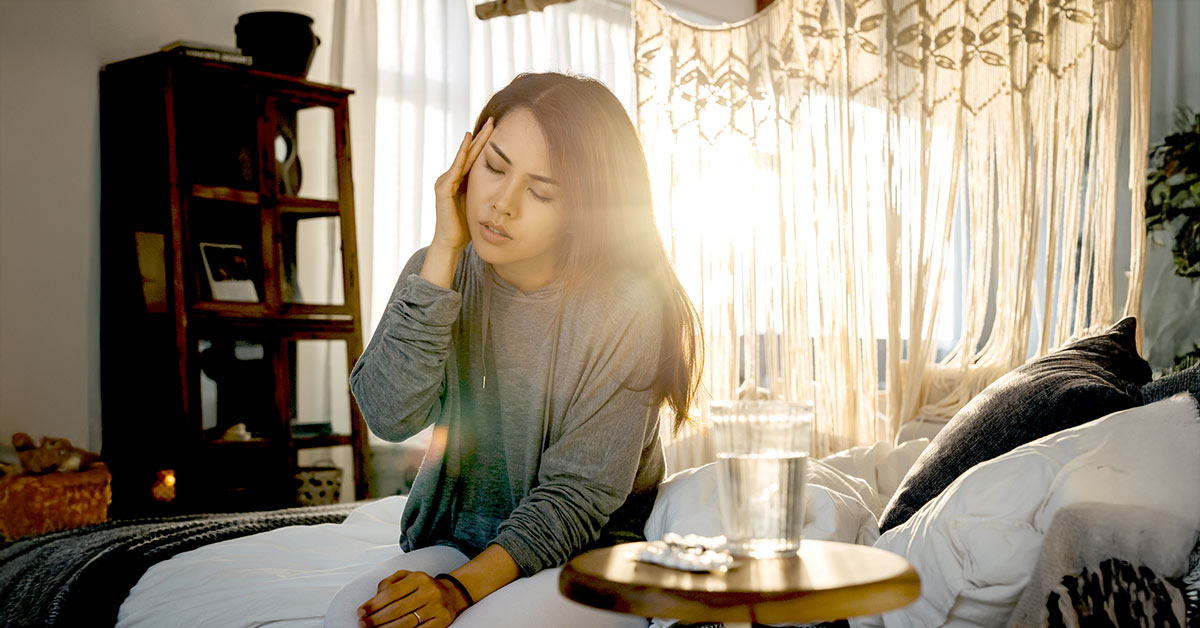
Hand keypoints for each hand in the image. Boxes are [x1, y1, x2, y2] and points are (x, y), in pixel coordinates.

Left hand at [357, 569, 468, 627]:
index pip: (391, 593)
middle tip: (362, 624)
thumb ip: (389, 584)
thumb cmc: (422, 586)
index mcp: (418, 578)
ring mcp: (436, 608)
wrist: (452, 594)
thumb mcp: (407, 577)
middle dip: (376, 619)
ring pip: (406, 624)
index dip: (373, 604)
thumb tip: (373, 600)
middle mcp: (429, 591)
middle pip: (396, 610)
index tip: (360, 612)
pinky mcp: (442, 621)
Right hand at [431, 118, 494, 253]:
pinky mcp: (444, 189)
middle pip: (469, 154)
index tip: (497, 130)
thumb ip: (482, 192)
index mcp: (459, 181)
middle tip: (493, 120)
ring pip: (463, 158)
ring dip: (474, 142)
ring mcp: (445, 182)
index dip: (485, 144)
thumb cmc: (464, 227)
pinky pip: (456, 169)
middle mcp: (450, 178)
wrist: (450, 243)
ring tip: (483, 128)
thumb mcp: (477, 204)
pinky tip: (468, 143)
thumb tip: (503, 185)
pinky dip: (462, 155)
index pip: (474, 158)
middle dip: (481, 137)